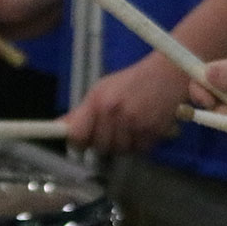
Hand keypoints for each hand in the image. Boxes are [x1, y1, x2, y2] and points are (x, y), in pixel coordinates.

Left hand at [63, 53, 185, 154]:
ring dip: (121, 143)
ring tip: (127, 124)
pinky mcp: (153, 133)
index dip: (77, 140)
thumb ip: (81, 111)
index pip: (77, 135)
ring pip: (118, 151)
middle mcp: (116, 114)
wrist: (167, 74)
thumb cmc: (131, 81)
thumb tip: (59, 126)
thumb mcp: (102, 89)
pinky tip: (141, 127)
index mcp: (100, 101)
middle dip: (101, 141)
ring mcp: (135, 125)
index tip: (80, 139)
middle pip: (98, 147)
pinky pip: (138, 151)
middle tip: (110, 126)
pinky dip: (138, 143)